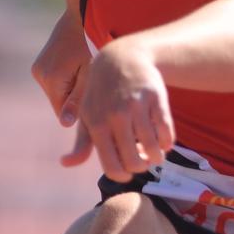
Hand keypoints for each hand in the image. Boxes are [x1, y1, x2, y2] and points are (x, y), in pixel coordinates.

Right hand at [31, 9, 90, 126]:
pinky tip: (78, 70)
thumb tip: (65, 124)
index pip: (63, 113)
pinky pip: (54, 84)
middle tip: (95, 88)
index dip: (80, 113)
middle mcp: (39, 75)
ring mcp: (37, 69)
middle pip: (59, 104)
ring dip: (71, 92)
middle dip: (75, 102)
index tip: (96, 106)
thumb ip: (78, 99)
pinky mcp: (39, 65)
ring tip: (87, 76)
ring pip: (56, 94)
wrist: (80, 17)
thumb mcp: (90, 73)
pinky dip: (66, 82)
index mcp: (52, 79)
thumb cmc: (92, 44)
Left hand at [61, 37, 175, 179]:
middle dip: (141, 167)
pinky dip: (167, 143)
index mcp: (97, 125)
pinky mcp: (156, 98)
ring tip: (155, 152)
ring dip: (157, 157)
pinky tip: (163, 140)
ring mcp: (137, 106)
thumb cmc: (102, 92)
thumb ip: (81, 143)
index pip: (113, 168)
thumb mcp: (87, 114)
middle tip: (143, 159)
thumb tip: (65, 163)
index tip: (127, 170)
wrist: (122, 58)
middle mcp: (116, 116)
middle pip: (135, 163)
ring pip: (154, 150)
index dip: (123, 176)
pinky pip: (167, 133)